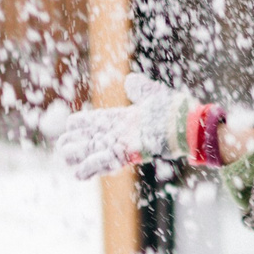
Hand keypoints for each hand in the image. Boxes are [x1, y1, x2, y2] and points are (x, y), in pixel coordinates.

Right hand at [53, 74, 193, 180]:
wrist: (191, 125)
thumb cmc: (176, 112)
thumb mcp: (155, 96)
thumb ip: (141, 89)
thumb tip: (129, 81)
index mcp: (124, 119)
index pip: (98, 121)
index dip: (84, 123)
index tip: (71, 124)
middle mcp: (122, 134)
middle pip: (92, 139)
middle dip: (76, 143)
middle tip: (62, 147)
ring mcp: (125, 145)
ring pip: (96, 153)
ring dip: (81, 156)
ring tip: (66, 160)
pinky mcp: (131, 154)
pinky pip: (108, 162)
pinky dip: (93, 167)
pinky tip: (78, 172)